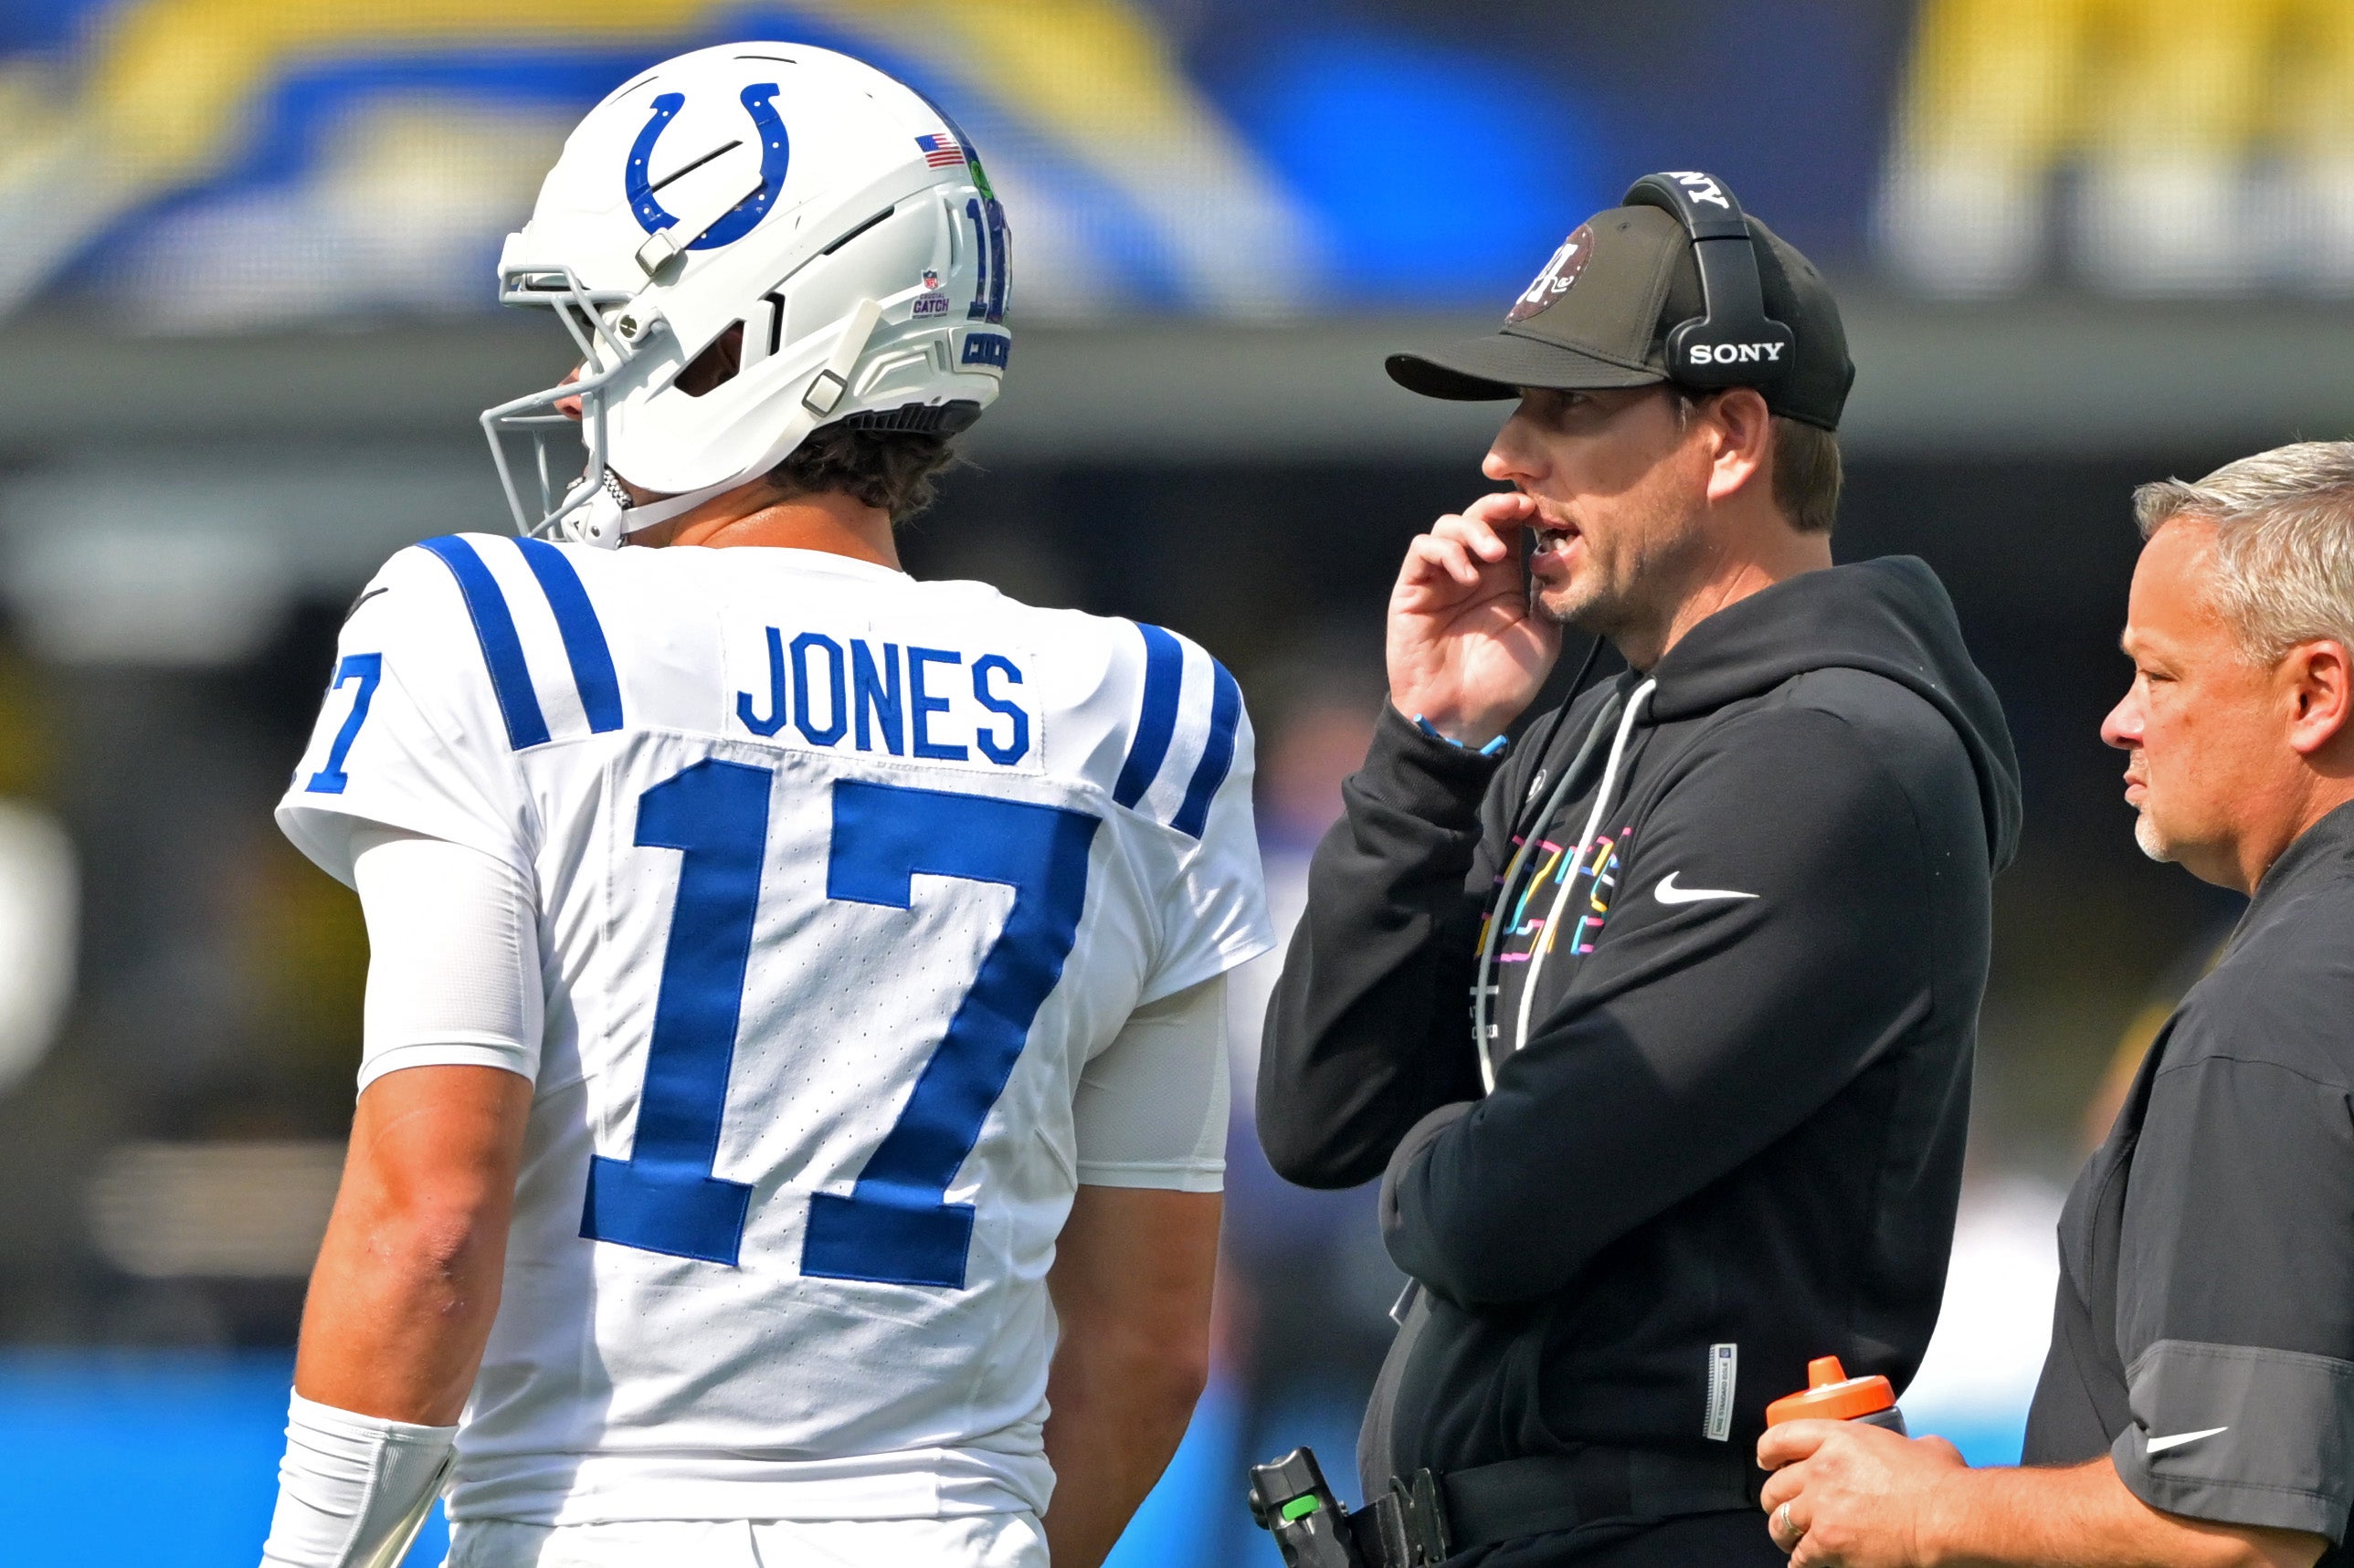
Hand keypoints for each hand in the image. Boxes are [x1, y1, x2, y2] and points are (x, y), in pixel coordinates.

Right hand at [1387, 492, 1560, 747]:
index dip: (1521, 509)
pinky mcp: (1413, 589)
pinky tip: (1467, 576)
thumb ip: (1547, 593)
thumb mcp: (1542, 636)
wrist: (1461, 716)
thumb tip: (1551, 554)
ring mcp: (1441, 579)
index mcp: (1504, 580)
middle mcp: (1472, 572)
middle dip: (1499, 505)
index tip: (1541, 507)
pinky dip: (1445, 551)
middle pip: (1479, 515)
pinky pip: (1423, 550)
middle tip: (1519, 509)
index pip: (1509, 527)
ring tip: (1493, 555)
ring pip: (1448, 525)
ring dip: (1473, 529)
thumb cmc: (1502, 685)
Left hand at [1757, 1420, 1967, 1567]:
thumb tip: (1917, 1451)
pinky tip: (1805, 1561)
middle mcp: (1821, 1471)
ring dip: (1784, 1531)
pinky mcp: (1829, 1543)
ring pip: (1781, 1522)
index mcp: (1838, 1440)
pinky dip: (1801, 1560)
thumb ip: (1904, 1445)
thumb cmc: (1940, 1484)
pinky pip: (1801, 1555)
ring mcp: (1822, 1508)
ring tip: (1790, 1537)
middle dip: (1775, 1498)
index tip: (1767, 1460)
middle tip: (1782, 1506)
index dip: (1769, 1451)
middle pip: (1775, 1486)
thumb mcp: (1919, 1445)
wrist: (1946, 1516)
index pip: (1782, 1438)